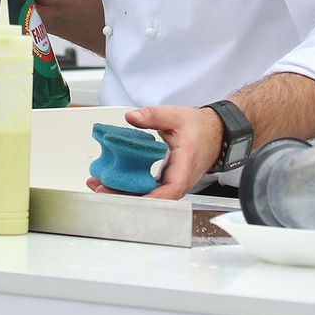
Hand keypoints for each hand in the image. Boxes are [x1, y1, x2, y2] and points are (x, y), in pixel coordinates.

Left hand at [85, 105, 221, 200]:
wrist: (215, 134)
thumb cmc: (200, 129)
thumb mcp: (176, 116)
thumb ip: (153, 115)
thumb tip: (132, 117)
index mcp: (184, 168)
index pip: (169, 191)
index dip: (149, 198)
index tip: (128, 197)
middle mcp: (178, 182)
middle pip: (152, 199)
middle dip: (125, 197)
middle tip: (101, 187)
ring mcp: (171, 185)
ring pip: (147, 197)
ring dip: (124, 193)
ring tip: (99, 185)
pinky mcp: (165, 183)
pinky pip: (147, 190)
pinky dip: (129, 187)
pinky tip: (112, 181)